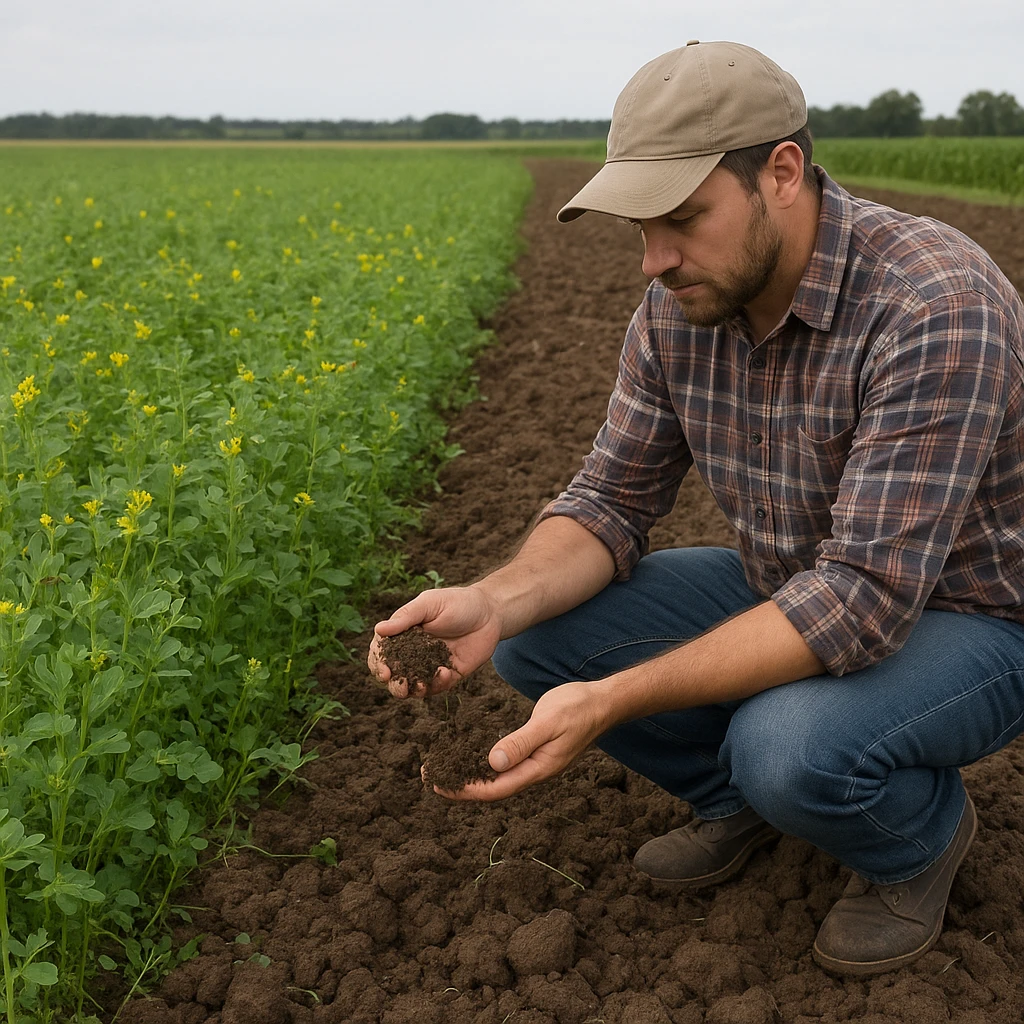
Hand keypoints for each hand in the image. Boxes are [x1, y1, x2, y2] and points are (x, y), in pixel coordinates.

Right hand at [368, 585, 502, 698]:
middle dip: (394, 684)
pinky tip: (445, 672)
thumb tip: (379, 629)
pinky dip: (438, 683)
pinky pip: (438, 686)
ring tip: (420, 685)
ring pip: (414, 686)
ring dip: (413, 690)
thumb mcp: (429, 604)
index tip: (384, 670)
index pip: (382, 653)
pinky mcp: (449, 675)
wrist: (490, 612)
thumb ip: (406, 617)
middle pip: (395, 675)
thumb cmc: (457, 602)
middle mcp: (413, 653)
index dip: (378, 664)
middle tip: (400, 685)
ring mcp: (430, 665)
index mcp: (403, 635)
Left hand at [430, 680, 611, 800]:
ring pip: (498, 776)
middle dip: (461, 785)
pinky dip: (484, 761)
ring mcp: (536, 761)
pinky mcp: (535, 749)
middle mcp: (534, 770)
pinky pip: (505, 762)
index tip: (438, 785)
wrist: (602, 702)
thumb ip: (522, 743)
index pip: (495, 789)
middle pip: (492, 787)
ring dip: (471, 774)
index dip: (465, 790)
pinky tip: (471, 754)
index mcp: (537, 769)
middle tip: (431, 776)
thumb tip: (493, 763)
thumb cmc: (578, 709)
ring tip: (444, 767)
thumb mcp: (548, 723)